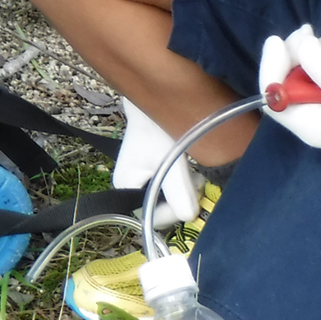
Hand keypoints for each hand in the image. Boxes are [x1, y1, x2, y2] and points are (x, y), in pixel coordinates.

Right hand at [112, 98, 202, 226]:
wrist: (157, 101)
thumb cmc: (157, 128)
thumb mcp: (170, 160)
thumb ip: (179, 190)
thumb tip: (190, 216)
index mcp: (125, 188)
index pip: (153, 217)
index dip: (175, 210)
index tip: (191, 191)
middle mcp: (130, 188)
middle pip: (161, 209)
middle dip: (182, 198)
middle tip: (195, 178)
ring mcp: (141, 180)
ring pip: (169, 199)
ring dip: (185, 190)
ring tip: (193, 171)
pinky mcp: (153, 172)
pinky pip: (171, 189)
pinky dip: (183, 183)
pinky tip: (190, 170)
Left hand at [258, 24, 320, 164]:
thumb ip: (319, 64)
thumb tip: (302, 42)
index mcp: (308, 124)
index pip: (271, 96)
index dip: (271, 66)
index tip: (279, 40)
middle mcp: (317, 118)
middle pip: (293, 78)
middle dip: (304, 51)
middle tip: (314, 31)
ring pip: (317, 70)